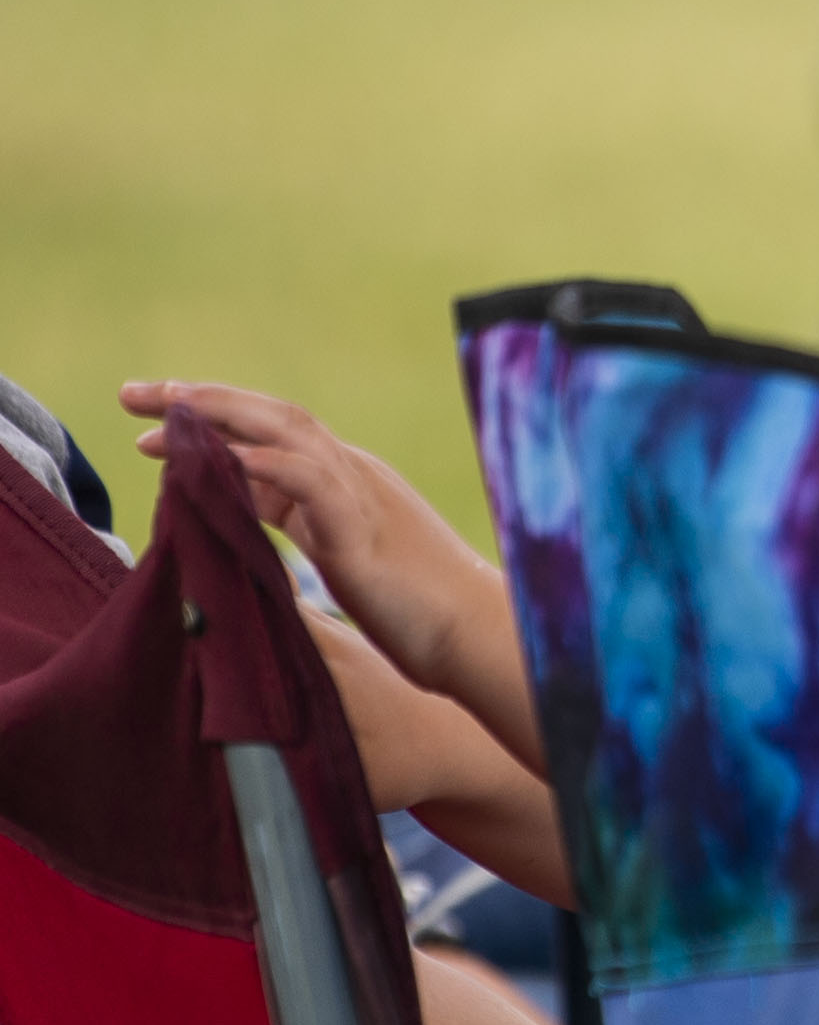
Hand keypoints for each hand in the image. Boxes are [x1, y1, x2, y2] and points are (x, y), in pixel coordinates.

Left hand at [125, 380, 502, 691]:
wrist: (478, 633)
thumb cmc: (417, 612)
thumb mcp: (344, 563)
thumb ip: (302, 537)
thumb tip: (246, 539)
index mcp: (345, 483)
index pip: (268, 436)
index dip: (208, 424)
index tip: (150, 427)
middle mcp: (353, 474)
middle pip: (270, 415)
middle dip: (200, 398)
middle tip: (134, 392)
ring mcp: (361, 496)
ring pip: (287, 431)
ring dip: (220, 416)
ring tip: (164, 412)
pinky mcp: (362, 532)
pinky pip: (311, 482)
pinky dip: (267, 464)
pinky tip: (226, 458)